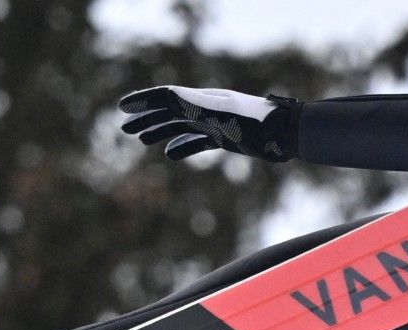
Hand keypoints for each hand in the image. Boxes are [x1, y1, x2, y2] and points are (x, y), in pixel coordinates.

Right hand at [118, 86, 301, 160]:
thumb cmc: (255, 125)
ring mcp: (217, 122)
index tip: (122, 107)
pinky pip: (199, 140)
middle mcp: (207, 107)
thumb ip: (194, 105)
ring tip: (140, 139)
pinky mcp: (228, 137)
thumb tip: (166, 96)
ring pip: (182, 125)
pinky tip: (170, 154)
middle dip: (146, 118)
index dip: (143, 101)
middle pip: (170, 110)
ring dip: (160, 130)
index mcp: (202, 99)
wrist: (285, 135)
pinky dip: (183, 146)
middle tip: (124, 127)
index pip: (166, 96)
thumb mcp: (221, 115)